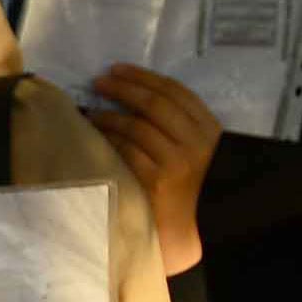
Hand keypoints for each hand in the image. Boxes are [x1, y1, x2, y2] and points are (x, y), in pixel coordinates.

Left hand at [86, 65, 222, 275]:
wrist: (195, 232)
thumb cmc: (191, 190)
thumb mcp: (196, 151)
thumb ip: (177, 126)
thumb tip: (135, 94)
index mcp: (210, 130)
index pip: (175, 92)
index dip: (143, 76)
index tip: (118, 69)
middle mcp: (197, 143)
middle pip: (154, 104)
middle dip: (123, 88)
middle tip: (99, 81)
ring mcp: (178, 163)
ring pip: (137, 126)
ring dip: (110, 115)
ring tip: (91, 111)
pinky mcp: (158, 182)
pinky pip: (127, 152)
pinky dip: (109, 139)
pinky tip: (96, 135)